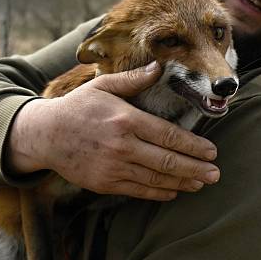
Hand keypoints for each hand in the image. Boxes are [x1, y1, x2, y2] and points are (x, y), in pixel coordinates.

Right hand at [8, 62, 219, 200]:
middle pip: (167, 161)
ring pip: (156, 179)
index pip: (168, 135)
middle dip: (195, 168)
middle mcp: (122, 146)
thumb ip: (133, 79)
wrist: (45, 135)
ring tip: (202, 183)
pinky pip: (139, 191)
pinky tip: (175, 191)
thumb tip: (159, 67)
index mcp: (125, 120)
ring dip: (182, 182)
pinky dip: (159, 192)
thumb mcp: (103, 85)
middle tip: (215, 173)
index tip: (212, 151)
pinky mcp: (105, 183)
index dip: (193, 145)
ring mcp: (113, 167)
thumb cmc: (77, 107)